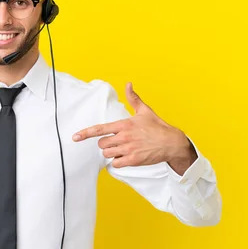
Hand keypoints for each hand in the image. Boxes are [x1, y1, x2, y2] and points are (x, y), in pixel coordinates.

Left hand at [72, 82, 195, 172]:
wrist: (172, 142)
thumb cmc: (158, 126)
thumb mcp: (145, 110)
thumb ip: (133, 98)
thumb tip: (128, 84)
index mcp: (124, 125)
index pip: (100, 129)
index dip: (85, 133)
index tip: (75, 137)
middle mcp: (124, 137)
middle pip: (102, 144)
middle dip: (106, 144)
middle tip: (116, 142)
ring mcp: (128, 149)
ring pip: (107, 154)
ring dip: (111, 153)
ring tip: (122, 149)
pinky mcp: (133, 160)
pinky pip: (116, 164)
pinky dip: (118, 162)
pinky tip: (126, 157)